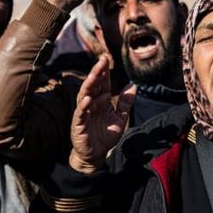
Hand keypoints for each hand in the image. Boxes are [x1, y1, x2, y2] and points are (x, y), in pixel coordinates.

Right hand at [68, 55, 136, 172]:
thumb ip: (126, 103)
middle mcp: (92, 104)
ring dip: (89, 84)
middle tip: (102, 60)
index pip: (103, 83)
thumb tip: (133, 85)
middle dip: (97, 72)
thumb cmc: (106, 135)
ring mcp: (84, 113)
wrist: (96, 155)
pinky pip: (80, 114)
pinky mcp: (78, 125)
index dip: (104, 71)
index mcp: (101, 101)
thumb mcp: (120, 118)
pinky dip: (83, 106)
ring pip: (85, 95)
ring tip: (95, 74)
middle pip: (93, 85)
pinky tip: (88, 99)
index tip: (107, 58)